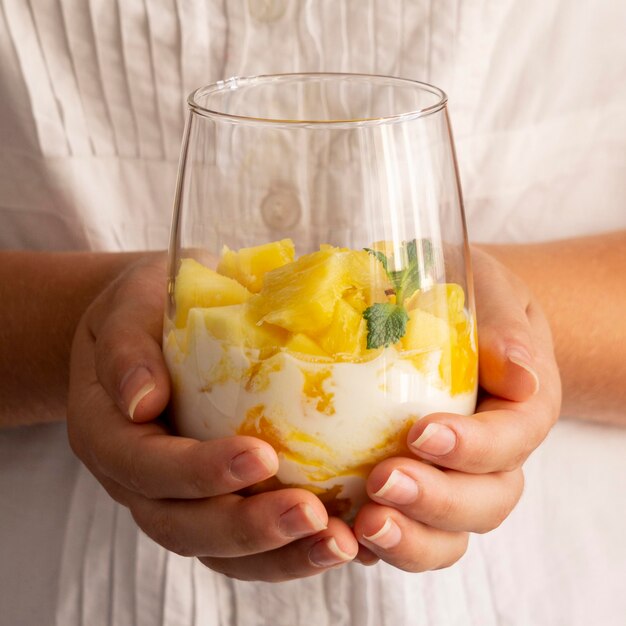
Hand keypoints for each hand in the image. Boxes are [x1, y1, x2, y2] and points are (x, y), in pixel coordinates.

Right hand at [67, 256, 357, 582]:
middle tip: (311, 515)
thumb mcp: (128, 309)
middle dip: (246, 528)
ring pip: (214, 549)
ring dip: (276, 554)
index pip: (145, 465)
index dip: (198, 471)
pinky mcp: (211, 498)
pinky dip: (288, 550)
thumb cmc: (143, 312)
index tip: (262, 457)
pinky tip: (338, 539)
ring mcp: (173, 496)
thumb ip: (127, 348)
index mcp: (106, 432)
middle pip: (179, 525)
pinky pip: (243, 543)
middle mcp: (135, 479)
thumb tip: (142, 400)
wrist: (147, 329)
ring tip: (337, 544)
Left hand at [352, 248, 561, 569]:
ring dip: (408, 539)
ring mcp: (454, 481)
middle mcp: (494, 459)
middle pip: (485, 502)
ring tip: (361, 525)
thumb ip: (506, 332)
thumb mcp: (494, 298)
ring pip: (448, 534)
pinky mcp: (414, 493)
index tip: (421, 433)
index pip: (511, 441)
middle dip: (435, 501)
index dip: (471, 448)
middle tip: (381, 483)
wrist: (451, 317)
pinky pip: (405, 532)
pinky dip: (377, 545)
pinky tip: (339, 533)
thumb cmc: (473, 303)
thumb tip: (520, 376)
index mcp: (520, 412)